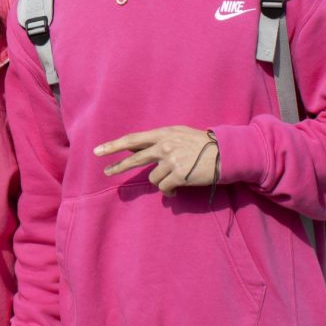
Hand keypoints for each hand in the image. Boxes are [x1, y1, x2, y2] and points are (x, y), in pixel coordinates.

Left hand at [94, 126, 219, 195]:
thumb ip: (158, 140)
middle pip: (135, 158)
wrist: (226, 153)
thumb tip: (135, 148)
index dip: (114, 145)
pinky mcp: (179, 175)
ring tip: (174, 180)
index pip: (133, 139)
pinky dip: (169, 191)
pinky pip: (164, 188)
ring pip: (153, 178)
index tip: (99, 151)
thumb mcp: (179, 134)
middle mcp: (165, 146)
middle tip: (106, 173)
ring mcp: (171, 160)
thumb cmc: (202, 144)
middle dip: (118, 166)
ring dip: (161, 182)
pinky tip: (176, 189)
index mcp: (163, 134)